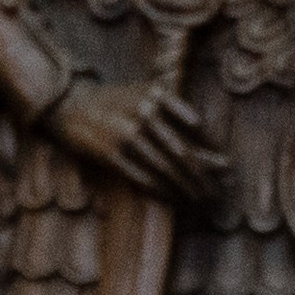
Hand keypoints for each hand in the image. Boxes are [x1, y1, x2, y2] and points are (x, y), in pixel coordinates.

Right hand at [45, 76, 221, 203]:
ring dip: (186, 189)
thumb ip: (181, 123)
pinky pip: (143, 178)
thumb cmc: (118, 104)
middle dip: (203, 177)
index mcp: (155, 94)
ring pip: (166, 168)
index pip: (196, 125)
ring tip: (199, 200)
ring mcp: (124, 132)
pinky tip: (174, 199)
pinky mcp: (110, 153)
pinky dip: (162, 191)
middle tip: (217, 193)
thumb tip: (222, 161)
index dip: (213, 150)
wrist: (68, 104)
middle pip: (183, 152)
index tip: (226, 168)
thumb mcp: (147, 99)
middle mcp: (141, 111)